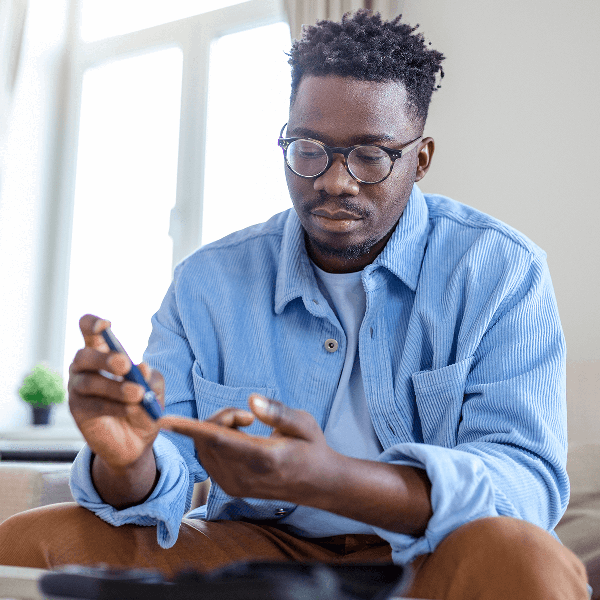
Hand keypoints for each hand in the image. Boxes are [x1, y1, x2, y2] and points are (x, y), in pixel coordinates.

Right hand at [68, 314, 164, 469]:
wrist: (137, 442)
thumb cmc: (144, 405)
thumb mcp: (154, 388)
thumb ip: (151, 378)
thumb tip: (143, 368)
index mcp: (103, 351)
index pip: (89, 329)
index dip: (93, 324)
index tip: (106, 325)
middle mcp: (85, 367)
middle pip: (85, 355)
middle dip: (105, 359)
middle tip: (125, 365)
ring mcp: (78, 388)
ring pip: (90, 382)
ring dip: (116, 387)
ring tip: (137, 394)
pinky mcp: (78, 410)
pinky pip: (93, 405)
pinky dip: (114, 406)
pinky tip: (130, 408)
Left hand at [160, 395, 336, 503]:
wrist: (318, 484)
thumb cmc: (311, 448)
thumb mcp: (304, 423)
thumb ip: (278, 412)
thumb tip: (251, 400)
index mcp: (263, 458)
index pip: (217, 440)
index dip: (189, 428)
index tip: (165, 420)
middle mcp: (243, 476)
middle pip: (208, 440)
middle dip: (219, 418)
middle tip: (246, 416)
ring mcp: (235, 485)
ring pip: (204, 449)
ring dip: (216, 429)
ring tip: (246, 426)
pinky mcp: (230, 488)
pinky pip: (208, 458)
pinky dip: (214, 442)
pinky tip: (239, 438)